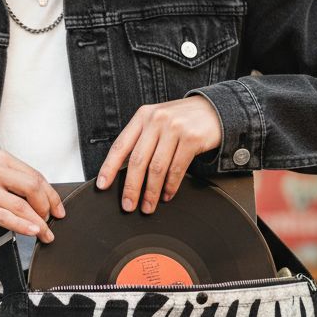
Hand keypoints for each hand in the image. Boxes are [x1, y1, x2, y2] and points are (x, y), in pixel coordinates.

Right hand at [0, 148, 65, 241]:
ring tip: (45, 233)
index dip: (51, 195)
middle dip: (47, 207)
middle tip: (51, 220)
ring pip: (21, 205)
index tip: (58, 208)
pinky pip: (6, 217)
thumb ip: (12, 179)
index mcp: (1, 158)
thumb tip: (40, 199)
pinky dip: (23, 226)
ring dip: (38, 222)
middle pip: (32, 187)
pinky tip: (32, 231)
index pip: (35, 175)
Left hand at [96, 96, 222, 212]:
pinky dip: (170, 186)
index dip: (109, 167)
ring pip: (157, 168)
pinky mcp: (191, 138)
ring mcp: (175, 128)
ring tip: (148, 206)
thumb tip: (124, 172)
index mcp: (142, 116)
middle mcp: (156, 120)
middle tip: (128, 205)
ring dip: (151, 192)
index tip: (103, 185)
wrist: (214, 110)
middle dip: (131, 187)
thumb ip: (142, 139)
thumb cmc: (181, 120)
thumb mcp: (157, 121)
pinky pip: (176, 169)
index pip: (120, 145)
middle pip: (137, 160)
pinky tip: (166, 195)